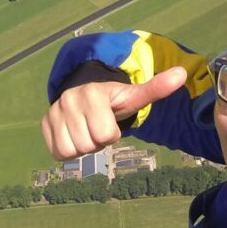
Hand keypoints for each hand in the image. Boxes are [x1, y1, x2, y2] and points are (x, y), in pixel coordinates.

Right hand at [40, 67, 187, 160]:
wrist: (83, 90)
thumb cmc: (113, 98)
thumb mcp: (134, 95)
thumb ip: (156, 88)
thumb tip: (182, 74)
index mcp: (93, 94)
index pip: (106, 135)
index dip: (112, 134)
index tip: (110, 120)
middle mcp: (68, 101)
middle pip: (88, 145)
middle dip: (97, 141)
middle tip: (98, 126)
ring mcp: (54, 113)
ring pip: (72, 151)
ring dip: (83, 146)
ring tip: (87, 130)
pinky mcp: (44, 124)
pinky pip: (57, 152)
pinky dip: (68, 150)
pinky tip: (75, 134)